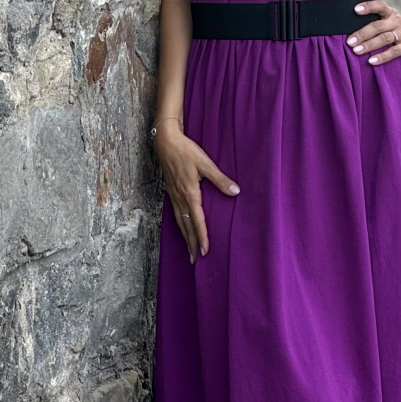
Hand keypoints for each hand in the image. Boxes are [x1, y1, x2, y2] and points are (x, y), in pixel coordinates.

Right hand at [152, 121, 239, 263]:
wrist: (165, 142)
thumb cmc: (186, 151)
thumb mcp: (205, 163)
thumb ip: (220, 179)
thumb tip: (235, 191)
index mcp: (189, 193)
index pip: (197, 221)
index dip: (202, 237)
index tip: (205, 251)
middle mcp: (180, 198)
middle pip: (186, 226)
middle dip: (191, 244)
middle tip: (196, 260)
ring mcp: (173, 196)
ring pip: (179, 222)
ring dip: (185, 238)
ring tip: (189, 251)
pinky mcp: (171, 192)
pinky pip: (175, 214)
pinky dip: (180, 225)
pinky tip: (182, 229)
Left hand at [345, 0, 400, 70]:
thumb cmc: (399, 37)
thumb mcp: (389, 28)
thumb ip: (376, 27)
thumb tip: (350, 33)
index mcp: (391, 14)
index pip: (380, 6)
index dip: (368, 6)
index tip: (355, 10)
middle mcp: (398, 21)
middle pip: (378, 25)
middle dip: (362, 33)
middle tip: (349, 42)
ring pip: (384, 38)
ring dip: (369, 44)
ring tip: (356, 51)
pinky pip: (394, 51)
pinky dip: (382, 56)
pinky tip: (371, 61)